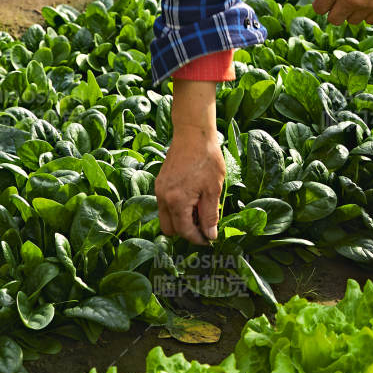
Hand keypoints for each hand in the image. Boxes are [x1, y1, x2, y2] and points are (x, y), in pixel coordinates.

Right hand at [157, 81, 225, 244]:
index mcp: (176, 201)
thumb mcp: (213, 188)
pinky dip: (176, 208)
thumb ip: (210, 214)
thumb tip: (210, 234)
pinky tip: (192, 199)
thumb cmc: (206, 158)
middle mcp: (162, 198)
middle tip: (204, 225)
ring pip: (165, 217)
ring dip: (180, 220)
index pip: (184, 231)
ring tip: (199, 210)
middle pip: (169, 229)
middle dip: (186, 231)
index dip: (198, 238)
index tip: (209, 239)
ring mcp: (159, 189)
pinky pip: (164, 205)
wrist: (193, 133)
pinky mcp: (160, 182)